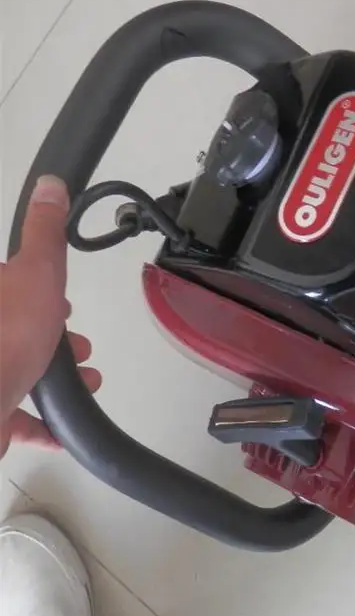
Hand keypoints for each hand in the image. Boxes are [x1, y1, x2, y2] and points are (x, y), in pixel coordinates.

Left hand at [0, 175, 100, 459]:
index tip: (63, 307)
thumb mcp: (36, 272)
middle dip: (53, 339)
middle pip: (14, 332)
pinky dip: (39, 423)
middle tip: (77, 346)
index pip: (10, 288)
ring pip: (15, 374)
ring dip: (52, 379)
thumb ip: (44, 233)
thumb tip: (49, 186)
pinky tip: (60, 429)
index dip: (40, 295)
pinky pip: (12, 418)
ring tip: (85, 383)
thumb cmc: (5, 338)